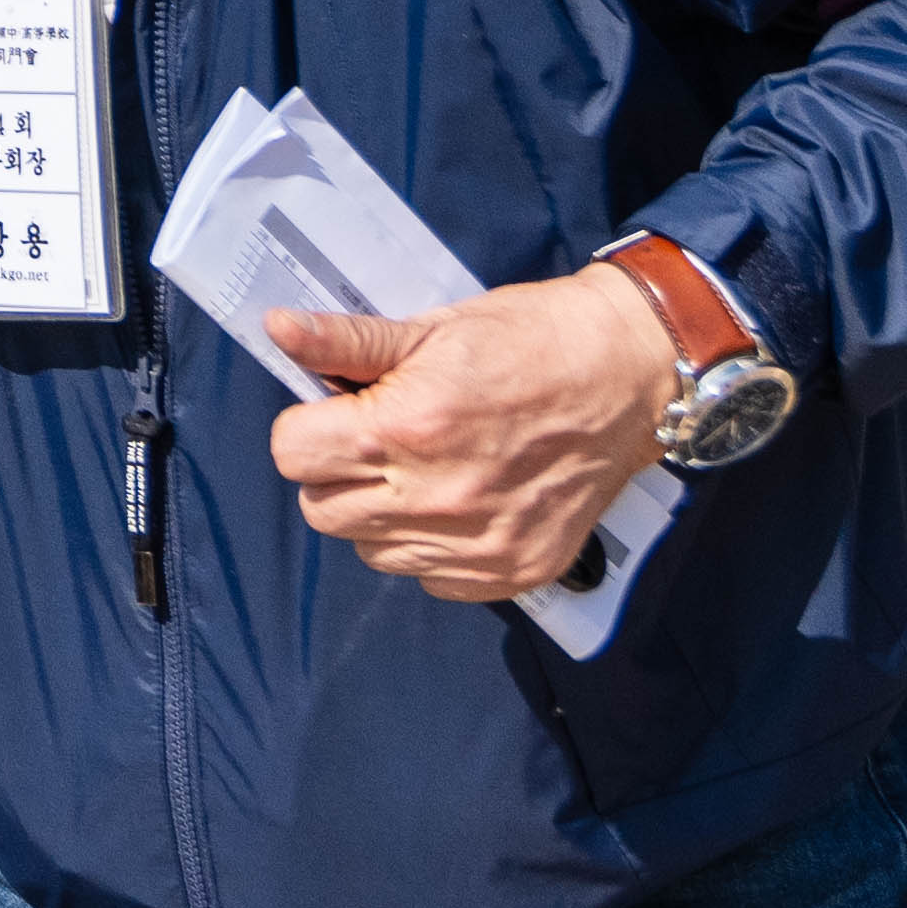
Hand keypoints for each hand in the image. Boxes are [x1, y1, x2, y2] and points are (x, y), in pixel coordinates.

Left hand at [258, 270, 674, 603]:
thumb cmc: (529, 340)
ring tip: (426, 469)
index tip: (342, 411)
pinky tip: (463, 501)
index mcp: (406, 429)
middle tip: (381, 439)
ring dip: (380, 514)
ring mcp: (475, 545)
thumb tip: (277, 329)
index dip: (308, 428)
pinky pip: (428, 578)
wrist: (629, 376)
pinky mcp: (509, 572)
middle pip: (321, 510)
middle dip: (336, 471)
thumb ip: (346, 343)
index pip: (292, 455)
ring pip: (370, 551)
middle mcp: (435, 499)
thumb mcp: (432, 330)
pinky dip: (430, 547)